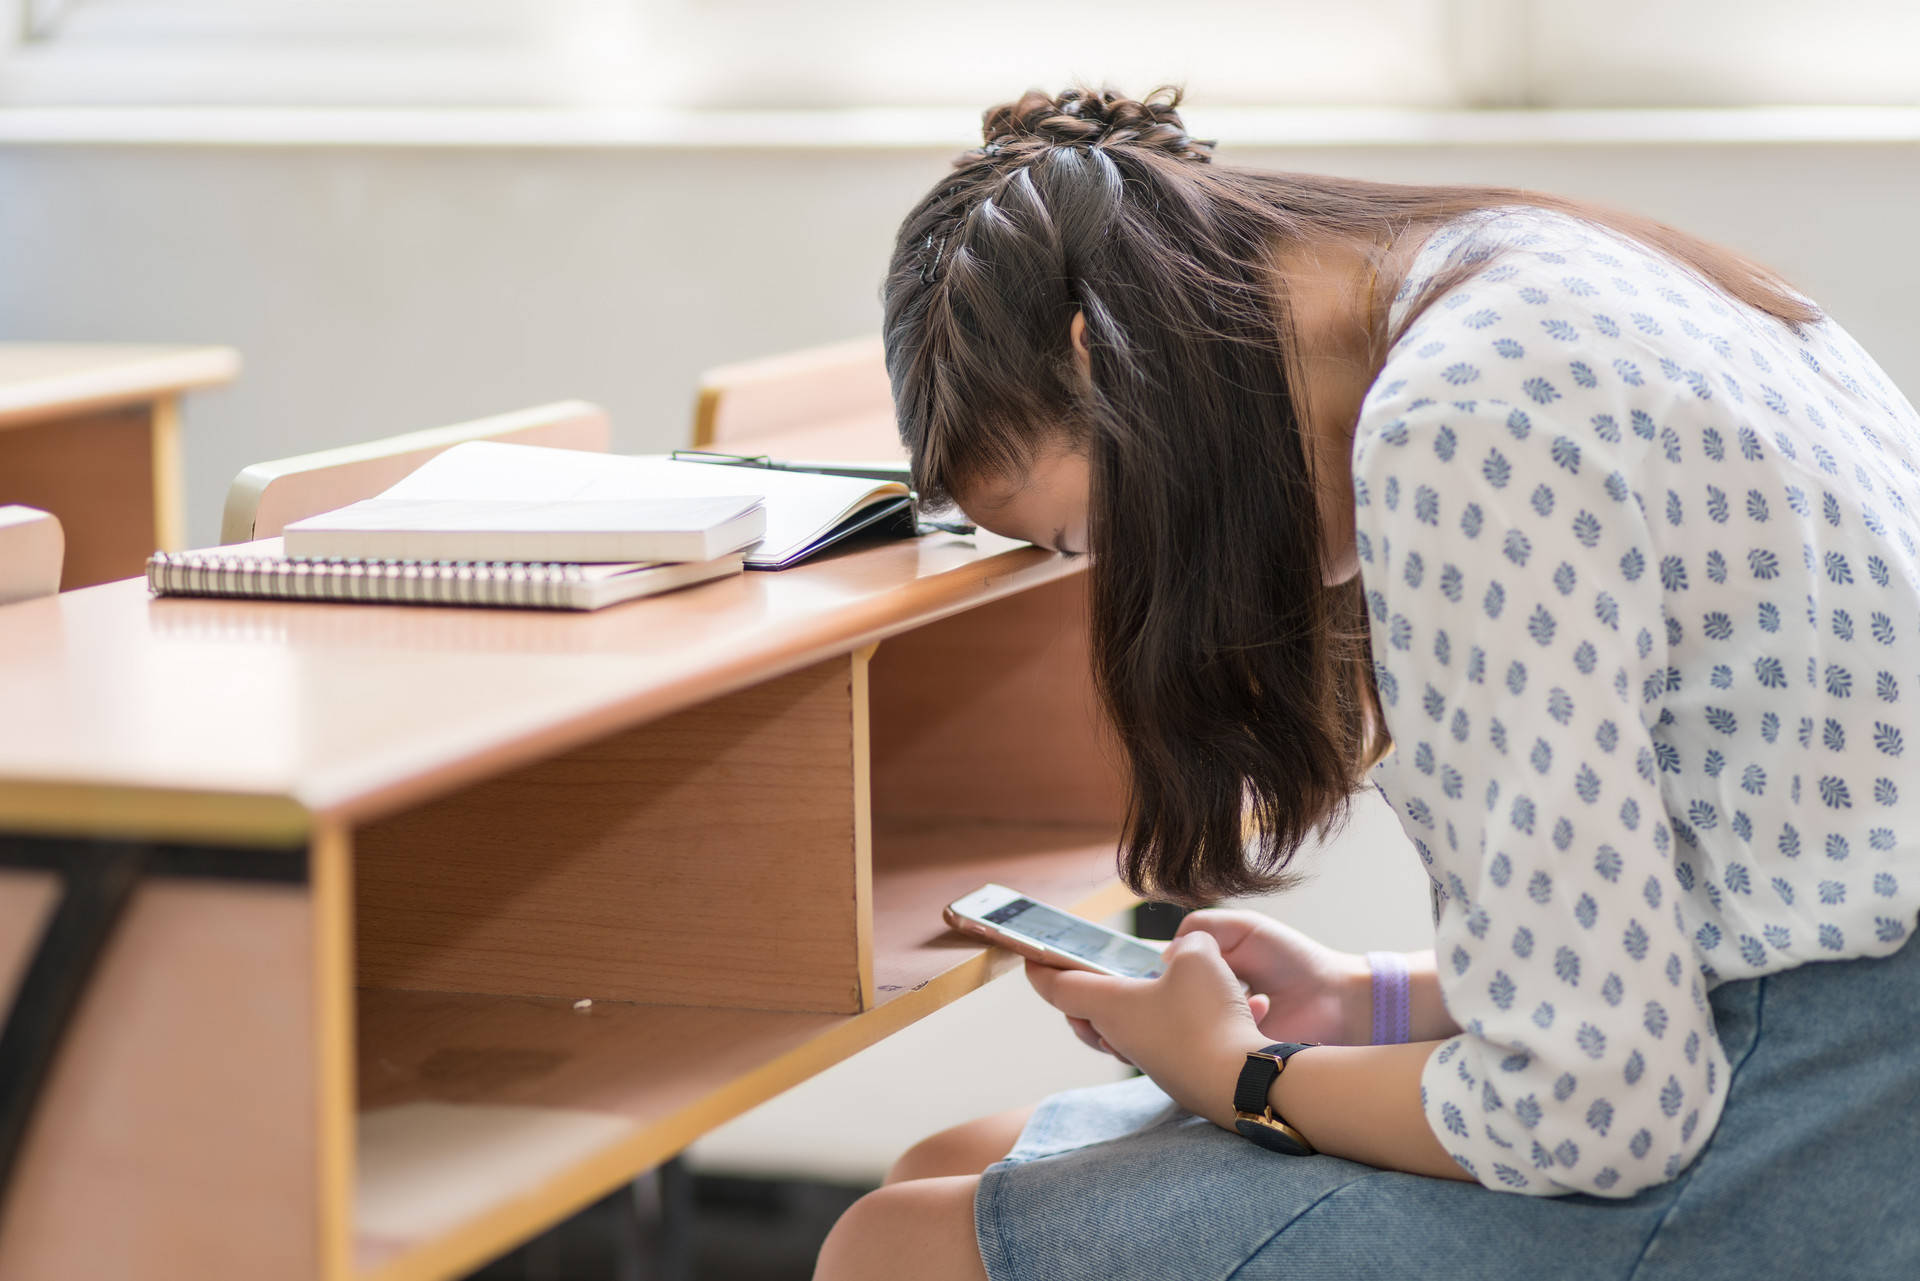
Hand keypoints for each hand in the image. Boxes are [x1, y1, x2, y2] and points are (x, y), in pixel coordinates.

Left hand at [1024, 931, 1272, 1129]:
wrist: (1243, 1085)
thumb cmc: (1208, 1019)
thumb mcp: (1198, 959)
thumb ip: (1189, 945)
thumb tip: (1190, 952)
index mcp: (1110, 1006)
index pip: (1058, 988)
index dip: (1041, 969)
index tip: (1030, 957)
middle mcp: (1121, 1036)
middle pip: (1086, 1013)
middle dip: (1082, 989)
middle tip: (1090, 967)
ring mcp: (1149, 1059)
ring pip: (1123, 1028)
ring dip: (1129, 1004)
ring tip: (1150, 980)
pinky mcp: (1177, 1072)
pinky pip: (1162, 1039)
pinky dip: (1170, 1019)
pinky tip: (1204, 1004)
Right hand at [1174, 909, 1371, 1045]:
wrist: (1334, 998)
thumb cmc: (1291, 959)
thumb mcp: (1245, 927)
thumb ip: (1202, 926)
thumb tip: (1165, 957)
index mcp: (1206, 970)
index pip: (1167, 973)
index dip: (1161, 972)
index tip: (1163, 969)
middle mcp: (1207, 1002)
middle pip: (1173, 1001)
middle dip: (1181, 992)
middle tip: (1197, 983)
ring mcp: (1218, 1030)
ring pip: (1190, 1024)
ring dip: (1212, 1005)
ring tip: (1246, 992)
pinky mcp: (1232, 1055)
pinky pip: (1215, 1044)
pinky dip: (1235, 1021)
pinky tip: (1262, 1008)